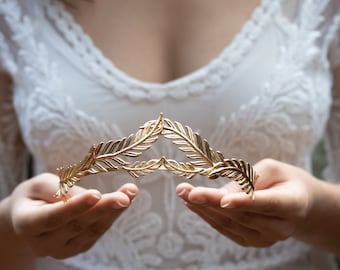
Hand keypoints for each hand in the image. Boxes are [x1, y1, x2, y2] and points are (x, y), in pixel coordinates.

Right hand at [4, 173, 137, 258]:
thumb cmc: (33, 197)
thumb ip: (58, 188)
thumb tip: (87, 195)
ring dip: (115, 211)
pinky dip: (113, 215)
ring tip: (131, 192)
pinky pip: (98, 232)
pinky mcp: (79, 247)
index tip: (96, 194)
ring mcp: (62, 249)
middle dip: (104, 208)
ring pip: (92, 230)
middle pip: (78, 225)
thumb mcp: (37, 185)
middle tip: (125, 194)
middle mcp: (44, 243)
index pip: (52, 218)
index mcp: (27, 224)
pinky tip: (126, 199)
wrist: (28, 220)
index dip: (75, 207)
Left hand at [176, 159, 317, 246]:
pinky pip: (226, 229)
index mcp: (292, 205)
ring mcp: (265, 239)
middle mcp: (279, 227)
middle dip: (209, 201)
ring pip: (229, 224)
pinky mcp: (252, 242)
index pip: (266, 204)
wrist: (301, 206)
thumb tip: (222, 195)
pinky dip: (207, 216)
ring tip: (182, 193)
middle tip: (183, 189)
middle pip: (240, 215)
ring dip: (202, 208)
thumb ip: (250, 178)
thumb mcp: (274, 169)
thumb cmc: (286, 181)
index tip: (222, 199)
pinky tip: (193, 204)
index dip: (244, 202)